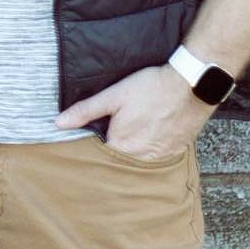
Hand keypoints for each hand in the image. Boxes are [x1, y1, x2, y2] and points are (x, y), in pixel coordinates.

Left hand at [56, 63, 211, 160]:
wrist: (191, 85)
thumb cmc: (151, 88)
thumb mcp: (113, 96)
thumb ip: (85, 111)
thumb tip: (58, 123)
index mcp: (121, 146)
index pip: (99, 158)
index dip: (92, 151)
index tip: (89, 144)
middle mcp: (140, 158)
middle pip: (119, 162)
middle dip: (111, 155)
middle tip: (114, 135)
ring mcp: (159, 158)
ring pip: (137, 163)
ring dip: (131, 154)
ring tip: (132, 136)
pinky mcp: (174, 153)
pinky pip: (156, 159)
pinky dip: (149, 152)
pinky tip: (149, 137)